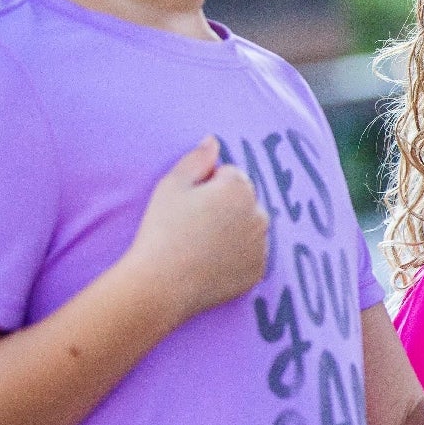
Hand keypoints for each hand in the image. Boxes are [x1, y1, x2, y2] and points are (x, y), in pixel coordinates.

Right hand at [122, 137, 268, 320]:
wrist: (161, 284)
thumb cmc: (161, 230)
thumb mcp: (171, 186)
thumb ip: (196, 159)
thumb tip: (213, 141)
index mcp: (239, 187)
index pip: (230, 174)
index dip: (206, 186)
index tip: (188, 204)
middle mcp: (259, 213)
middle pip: (244, 200)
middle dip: (225, 206)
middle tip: (193, 226)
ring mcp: (262, 244)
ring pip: (249, 227)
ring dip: (234, 230)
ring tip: (200, 245)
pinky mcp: (259, 270)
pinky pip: (250, 255)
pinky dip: (236, 256)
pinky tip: (210, 263)